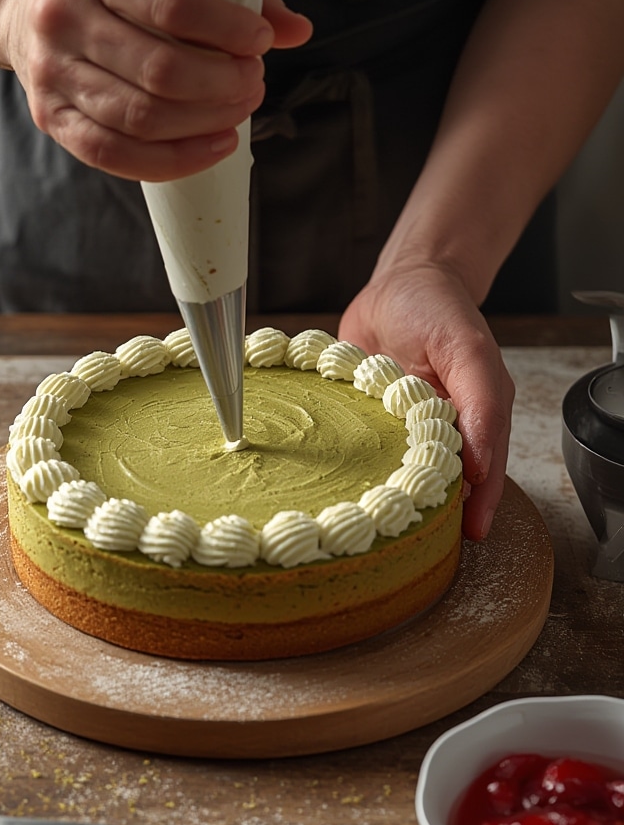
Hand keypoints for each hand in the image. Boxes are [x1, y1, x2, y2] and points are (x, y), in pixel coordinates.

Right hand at [0, 0, 310, 180]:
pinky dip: (175, 160)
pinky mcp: (52, 120)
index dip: (225, 30)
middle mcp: (63, 20)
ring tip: (239, 111)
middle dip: (222, 85)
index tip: (260, 41)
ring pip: (142, 118)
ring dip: (205, 122)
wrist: (24, 5)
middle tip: (254, 83)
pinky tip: (214, 147)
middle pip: (160, 72)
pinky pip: (118, 155)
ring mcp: (53, 75)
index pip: (170, 6)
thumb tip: (297, 30)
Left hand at [338, 260, 513, 541]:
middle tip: (421, 540)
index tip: (466, 532)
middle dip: (433, 511)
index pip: (483, 471)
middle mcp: (443, 429)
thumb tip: (479, 466)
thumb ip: (480, 403)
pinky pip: (363, 454)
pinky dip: (354, 471)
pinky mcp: (370, 423)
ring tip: (379, 529)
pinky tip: (341, 491)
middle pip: (442, 481)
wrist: (399, 284)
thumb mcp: (466, 349)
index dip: (477, 504)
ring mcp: (404, 429)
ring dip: (392, 498)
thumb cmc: (438, 310)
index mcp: (478, 416)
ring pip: (400, 475)